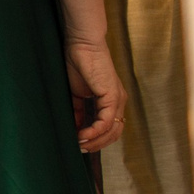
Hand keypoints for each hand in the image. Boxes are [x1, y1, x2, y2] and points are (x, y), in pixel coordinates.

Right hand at [66, 37, 125, 151]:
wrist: (81, 44)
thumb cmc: (77, 61)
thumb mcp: (76, 92)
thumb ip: (78, 109)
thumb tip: (76, 127)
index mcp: (110, 101)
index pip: (108, 128)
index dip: (95, 139)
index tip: (79, 144)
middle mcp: (118, 103)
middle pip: (113, 134)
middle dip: (96, 144)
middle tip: (80, 149)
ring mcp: (118, 100)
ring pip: (112, 131)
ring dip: (96, 141)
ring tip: (80, 144)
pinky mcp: (113, 97)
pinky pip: (106, 121)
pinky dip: (94, 131)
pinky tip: (82, 134)